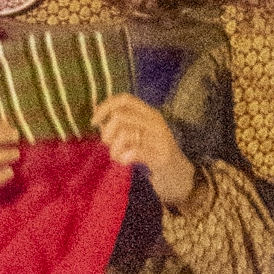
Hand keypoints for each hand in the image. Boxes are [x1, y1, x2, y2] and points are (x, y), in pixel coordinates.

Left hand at [93, 91, 195, 210]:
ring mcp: (160, 138)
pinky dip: (124, 157)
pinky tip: (125, 161)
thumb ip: (122, 125)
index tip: (94, 121)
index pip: (125, 99)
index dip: (106, 106)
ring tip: (117, 156)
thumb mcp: (140, 133)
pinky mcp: (161, 155)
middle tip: (108, 145)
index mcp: (149, 113)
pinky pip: (134, 151)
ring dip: (114, 148)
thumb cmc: (153, 153)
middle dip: (107, 132)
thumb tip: (98, 119)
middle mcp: (156, 122)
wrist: (179, 174)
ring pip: (125, 134)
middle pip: (120, 116)